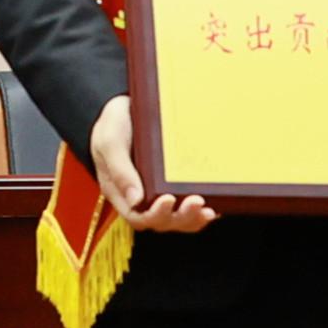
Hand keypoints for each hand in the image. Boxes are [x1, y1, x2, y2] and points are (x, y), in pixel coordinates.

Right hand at [88, 94, 215, 231]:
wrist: (126, 106)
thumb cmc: (114, 124)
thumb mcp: (110, 142)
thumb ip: (120, 170)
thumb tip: (136, 201)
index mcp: (121, 192)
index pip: (138, 216)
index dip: (155, 215)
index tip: (168, 200)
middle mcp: (142, 197)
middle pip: (162, 220)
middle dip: (181, 217)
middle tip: (197, 202)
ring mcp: (159, 191)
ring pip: (178, 217)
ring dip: (194, 218)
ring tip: (209, 211)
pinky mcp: (175, 181)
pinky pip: (188, 201)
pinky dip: (202, 207)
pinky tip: (217, 203)